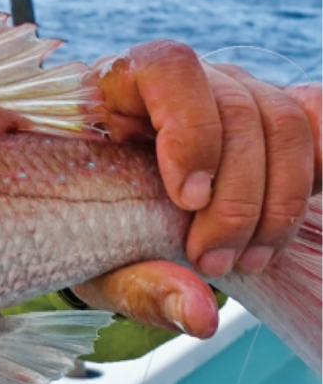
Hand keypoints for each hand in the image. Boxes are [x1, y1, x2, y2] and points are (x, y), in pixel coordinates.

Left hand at [71, 41, 322, 334]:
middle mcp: (181, 81)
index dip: (190, 129)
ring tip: (247, 260)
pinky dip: (319, 169)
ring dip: (278, 202)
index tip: (187, 199)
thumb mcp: (95, 260)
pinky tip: (288, 220)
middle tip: (211, 262)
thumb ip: (139, 285)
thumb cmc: (83, 223)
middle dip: (236, 198)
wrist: (100, 211)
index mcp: (115, 88)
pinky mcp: (269, 117)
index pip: (168, 68)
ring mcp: (231, 93)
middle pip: (237, 108)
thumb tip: (201, 316)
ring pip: (283, 121)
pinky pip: (315, 120)